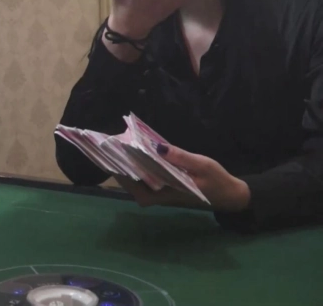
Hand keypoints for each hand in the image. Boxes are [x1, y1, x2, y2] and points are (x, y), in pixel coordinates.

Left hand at [114, 144, 250, 211]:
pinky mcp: (161, 188)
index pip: (133, 184)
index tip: (111, 152)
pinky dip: (137, 165)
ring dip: (126, 163)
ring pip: (134, 179)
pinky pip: (143, 177)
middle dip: (119, 163)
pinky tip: (134, 150)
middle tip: (111, 144)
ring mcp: (158, 193)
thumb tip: (157, 148)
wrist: (229, 195)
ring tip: (118, 144)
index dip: (120, 168)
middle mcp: (157, 196)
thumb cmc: (216, 181)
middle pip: (129, 181)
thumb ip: (181, 158)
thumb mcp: (202, 166)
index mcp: (164, 194)